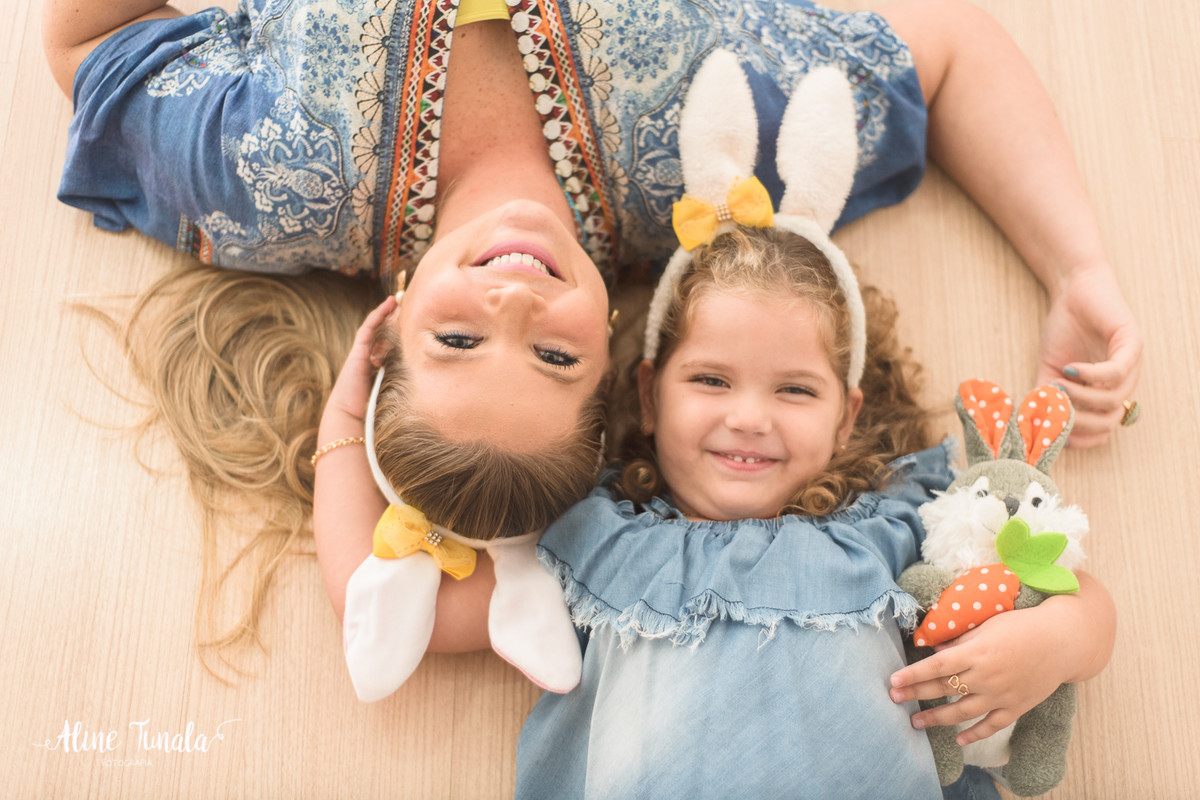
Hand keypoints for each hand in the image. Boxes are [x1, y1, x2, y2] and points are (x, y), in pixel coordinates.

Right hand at [322, 295, 396, 427]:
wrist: (349, 416)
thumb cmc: (370, 411)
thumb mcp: (392, 394)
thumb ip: (403, 384)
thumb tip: (427, 384)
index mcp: (375, 367)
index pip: (386, 343)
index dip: (395, 331)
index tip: (409, 322)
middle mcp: (367, 358)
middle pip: (380, 332)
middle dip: (392, 318)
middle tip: (405, 304)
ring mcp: (361, 354)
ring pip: (374, 328)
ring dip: (385, 313)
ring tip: (397, 301)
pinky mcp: (357, 352)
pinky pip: (367, 328)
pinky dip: (377, 316)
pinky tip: (387, 306)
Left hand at [888, 607, 1067, 745]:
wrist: (1062, 642)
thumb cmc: (1021, 627)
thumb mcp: (987, 627)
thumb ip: (959, 642)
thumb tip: (933, 649)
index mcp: (977, 652)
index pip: (936, 665)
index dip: (913, 674)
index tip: (892, 681)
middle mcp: (986, 676)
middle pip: (944, 689)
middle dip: (916, 695)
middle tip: (893, 700)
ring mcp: (1001, 694)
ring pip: (963, 712)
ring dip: (937, 719)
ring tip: (916, 722)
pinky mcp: (1016, 707)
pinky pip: (992, 725)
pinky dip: (975, 734)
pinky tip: (959, 740)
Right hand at [1036, 264, 1141, 447]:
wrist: (1073, 291)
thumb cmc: (1064, 330)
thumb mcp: (1049, 371)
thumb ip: (1046, 398)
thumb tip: (1034, 427)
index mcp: (1107, 391)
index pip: (1105, 428)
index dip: (1084, 439)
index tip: (1059, 437)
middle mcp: (1124, 382)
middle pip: (1110, 419)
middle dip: (1081, 422)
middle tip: (1056, 412)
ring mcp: (1131, 363)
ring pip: (1113, 398)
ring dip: (1081, 397)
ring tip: (1058, 385)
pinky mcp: (1131, 343)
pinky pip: (1116, 372)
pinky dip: (1091, 375)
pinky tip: (1070, 368)